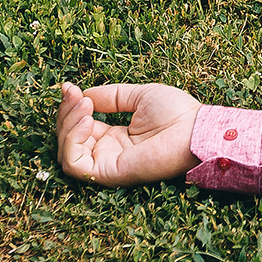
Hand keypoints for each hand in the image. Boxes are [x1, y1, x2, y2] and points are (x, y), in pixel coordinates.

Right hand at [55, 81, 201, 187]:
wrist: (195, 130)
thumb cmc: (177, 113)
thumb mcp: (138, 96)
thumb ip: (109, 97)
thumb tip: (82, 94)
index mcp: (116, 136)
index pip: (80, 126)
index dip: (70, 107)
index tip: (68, 87)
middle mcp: (109, 152)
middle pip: (69, 139)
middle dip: (65, 113)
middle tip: (73, 93)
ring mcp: (108, 164)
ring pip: (66, 152)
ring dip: (67, 125)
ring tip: (83, 105)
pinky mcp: (109, 173)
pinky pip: (75, 164)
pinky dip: (72, 141)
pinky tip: (87, 120)